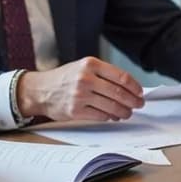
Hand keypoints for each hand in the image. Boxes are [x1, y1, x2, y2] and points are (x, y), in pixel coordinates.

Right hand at [16, 56, 144, 122]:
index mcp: (90, 64)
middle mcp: (85, 78)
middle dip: (133, 101)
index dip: (134, 87)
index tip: (140, 92)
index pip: (121, 76)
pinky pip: (101, 116)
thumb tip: (129, 88)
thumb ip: (104, 74)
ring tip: (128, 112)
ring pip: (112, 106)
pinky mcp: (76, 111)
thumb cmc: (64, 78)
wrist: (40, 90)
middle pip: (119, 93)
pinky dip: (110, 117)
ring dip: (124, 111)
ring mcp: (80, 95)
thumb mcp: (83, 67)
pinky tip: (113, 116)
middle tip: (139, 104)